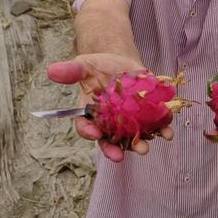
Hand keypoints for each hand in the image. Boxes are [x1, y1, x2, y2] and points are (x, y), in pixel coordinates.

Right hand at [46, 53, 174, 161]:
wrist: (121, 62)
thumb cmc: (99, 66)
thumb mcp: (84, 65)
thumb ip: (71, 71)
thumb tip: (51, 70)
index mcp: (91, 115)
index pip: (86, 128)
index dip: (89, 132)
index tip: (94, 133)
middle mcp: (109, 124)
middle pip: (109, 141)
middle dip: (114, 150)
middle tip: (120, 156)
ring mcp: (129, 122)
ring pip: (133, 137)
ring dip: (139, 144)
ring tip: (144, 148)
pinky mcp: (146, 115)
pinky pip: (154, 126)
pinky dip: (162, 129)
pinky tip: (167, 131)